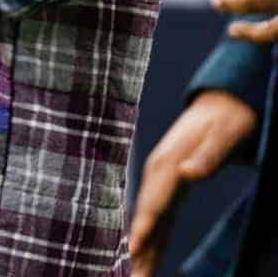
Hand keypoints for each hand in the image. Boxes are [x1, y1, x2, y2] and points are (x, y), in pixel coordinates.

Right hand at [130, 90, 256, 276]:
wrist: (223, 102)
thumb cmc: (229, 118)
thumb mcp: (225, 134)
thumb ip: (207, 155)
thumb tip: (187, 174)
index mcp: (170, 160)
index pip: (155, 201)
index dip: (143, 226)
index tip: (131, 250)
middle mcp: (160, 170)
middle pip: (147, 216)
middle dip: (137, 247)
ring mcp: (163, 177)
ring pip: (151, 220)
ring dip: (143, 248)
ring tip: (136, 276)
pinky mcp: (172, 184)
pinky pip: (161, 217)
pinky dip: (154, 238)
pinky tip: (149, 258)